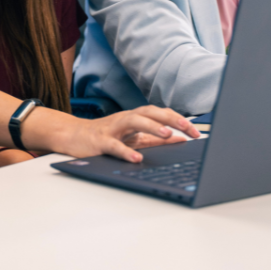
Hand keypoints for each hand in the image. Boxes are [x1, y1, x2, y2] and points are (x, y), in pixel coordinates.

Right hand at [63, 106, 199, 162]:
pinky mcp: (100, 141)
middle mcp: (126, 119)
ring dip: (152, 126)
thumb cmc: (106, 135)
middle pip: (150, 112)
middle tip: (188, 128)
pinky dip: (126, 151)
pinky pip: (114, 145)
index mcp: (136, 117)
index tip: (196, 132)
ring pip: (134, 121)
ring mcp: (113, 128)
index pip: (161, 113)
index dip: (179, 120)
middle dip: (171, 119)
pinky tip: (137, 158)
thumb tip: (181, 139)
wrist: (74, 136)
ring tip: (168, 134)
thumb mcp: (133, 136)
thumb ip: (156, 138)